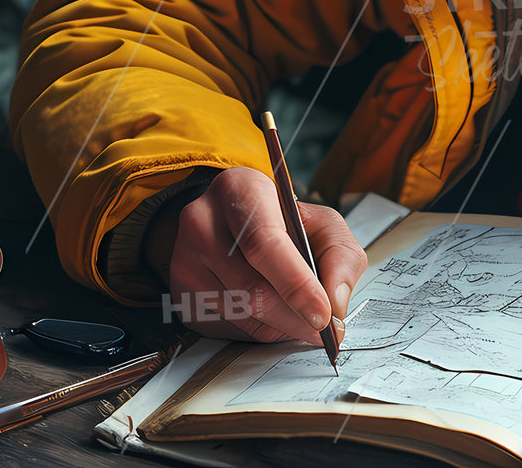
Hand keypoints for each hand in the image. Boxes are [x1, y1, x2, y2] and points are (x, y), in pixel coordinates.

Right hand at [145, 167, 366, 343]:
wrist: (232, 223)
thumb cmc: (282, 221)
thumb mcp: (320, 221)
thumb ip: (340, 254)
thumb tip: (335, 301)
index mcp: (238, 190)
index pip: (264, 243)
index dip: (296, 284)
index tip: (323, 314)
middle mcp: (201, 222)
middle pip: (251, 287)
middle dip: (296, 316)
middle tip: (326, 330)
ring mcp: (184, 261)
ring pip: (241, 314)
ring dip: (281, 326)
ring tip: (302, 316)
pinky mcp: (181, 295)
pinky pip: (228, 330)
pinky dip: (260, 332)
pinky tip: (274, 315)